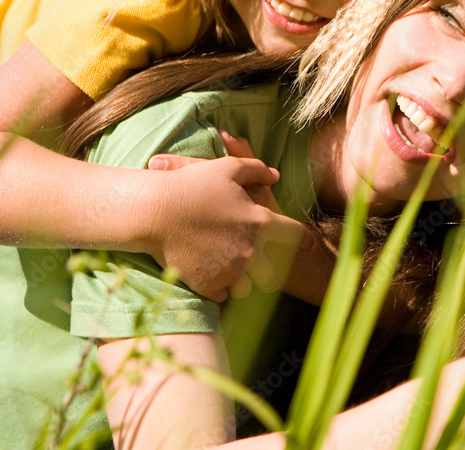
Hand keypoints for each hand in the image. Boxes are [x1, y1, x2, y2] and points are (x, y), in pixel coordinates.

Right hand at [147, 132, 315, 300]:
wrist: (153, 212)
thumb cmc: (191, 185)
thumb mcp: (227, 168)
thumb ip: (256, 170)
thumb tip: (275, 175)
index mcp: (261, 222)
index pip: (296, 235)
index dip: (305, 239)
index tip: (311, 245)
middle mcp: (251, 250)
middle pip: (274, 271)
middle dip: (269, 268)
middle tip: (257, 263)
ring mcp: (230, 271)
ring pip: (248, 286)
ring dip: (242, 279)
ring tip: (230, 270)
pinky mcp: (209, 285)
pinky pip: (224, 294)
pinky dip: (219, 286)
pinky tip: (209, 274)